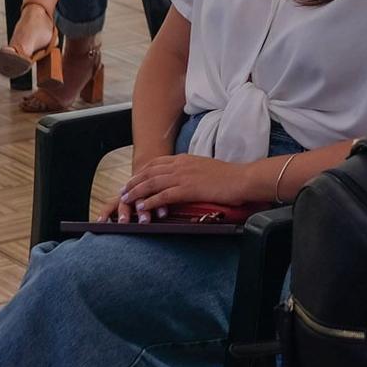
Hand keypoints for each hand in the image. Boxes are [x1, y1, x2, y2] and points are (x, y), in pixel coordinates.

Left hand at [117, 153, 259, 217]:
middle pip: (150, 172)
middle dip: (134, 182)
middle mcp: (181, 165)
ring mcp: (184, 176)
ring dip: (137, 192)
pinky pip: (164, 195)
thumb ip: (192, 171)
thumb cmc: (228, 177)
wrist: (242, 179)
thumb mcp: (205, 169)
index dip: (142, 172)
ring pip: (152, 183)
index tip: (133, 179)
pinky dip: (151, 201)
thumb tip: (185, 179)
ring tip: (126, 200)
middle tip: (123, 191)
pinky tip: (143, 207)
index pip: (157, 163)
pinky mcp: (188, 189)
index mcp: (185, 159)